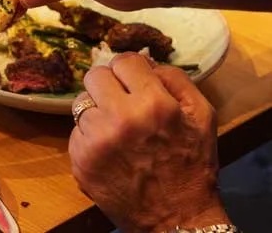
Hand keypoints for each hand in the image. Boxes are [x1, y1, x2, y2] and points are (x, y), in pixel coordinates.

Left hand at [69, 53, 229, 232]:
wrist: (175, 219)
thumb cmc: (191, 165)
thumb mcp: (202, 116)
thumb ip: (175, 79)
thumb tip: (146, 62)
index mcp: (153, 104)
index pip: (123, 61)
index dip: (131, 70)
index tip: (135, 81)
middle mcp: (119, 118)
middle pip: (94, 75)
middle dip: (109, 85)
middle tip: (123, 103)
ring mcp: (95, 140)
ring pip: (82, 103)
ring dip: (98, 112)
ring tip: (119, 132)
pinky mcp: (79, 159)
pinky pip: (76, 130)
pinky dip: (90, 136)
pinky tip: (110, 151)